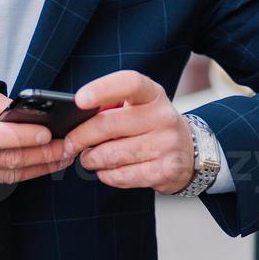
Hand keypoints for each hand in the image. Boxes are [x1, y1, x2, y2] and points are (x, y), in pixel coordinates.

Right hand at [0, 91, 75, 200]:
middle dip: (43, 154)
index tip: (47, 132)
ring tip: (65, 156)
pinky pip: (4, 181)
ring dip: (41, 166)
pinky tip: (46, 165)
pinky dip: (28, 173)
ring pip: (10, 174)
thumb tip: (25, 109)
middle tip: (70, 146)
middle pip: (8, 159)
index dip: (21, 136)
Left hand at [67, 71, 193, 194]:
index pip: (129, 83)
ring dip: (91, 159)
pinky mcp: (166, 170)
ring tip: (88, 158)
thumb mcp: (139, 105)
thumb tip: (77, 118)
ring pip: (112, 154)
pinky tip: (105, 170)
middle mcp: (163, 117)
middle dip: (80, 137)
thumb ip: (111, 106)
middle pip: (108, 125)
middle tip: (69, 144)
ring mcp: (167, 144)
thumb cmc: (151, 125)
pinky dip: (106, 175)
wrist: (189, 151)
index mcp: (153, 94)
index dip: (102, 90)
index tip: (79, 100)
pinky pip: (122, 176)